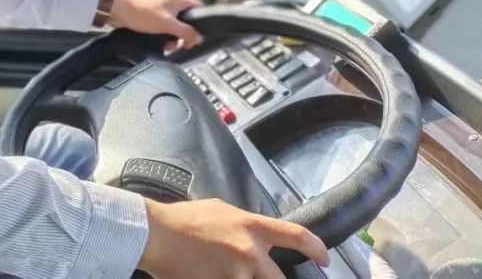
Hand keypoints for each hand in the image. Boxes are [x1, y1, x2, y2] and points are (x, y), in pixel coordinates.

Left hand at [109, 0, 204, 53]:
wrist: (118, 12)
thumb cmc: (142, 14)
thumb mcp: (168, 24)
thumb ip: (185, 31)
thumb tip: (199, 38)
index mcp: (178, 0)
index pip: (198, 7)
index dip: (202, 20)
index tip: (200, 35)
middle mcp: (171, 3)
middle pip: (186, 20)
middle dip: (185, 34)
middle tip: (182, 44)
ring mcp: (161, 9)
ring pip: (174, 26)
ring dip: (173, 37)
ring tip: (169, 46)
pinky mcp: (151, 17)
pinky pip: (163, 28)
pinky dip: (164, 36)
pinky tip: (161, 44)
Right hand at [138, 198, 330, 278]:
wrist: (156, 234)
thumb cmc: (184, 219)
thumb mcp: (220, 210)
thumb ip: (243, 224)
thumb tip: (254, 235)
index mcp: (251, 227)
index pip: (296, 236)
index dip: (317, 248)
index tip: (325, 259)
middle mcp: (250, 253)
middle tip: (255, 272)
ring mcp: (236, 275)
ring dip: (242, 277)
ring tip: (218, 266)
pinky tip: (211, 272)